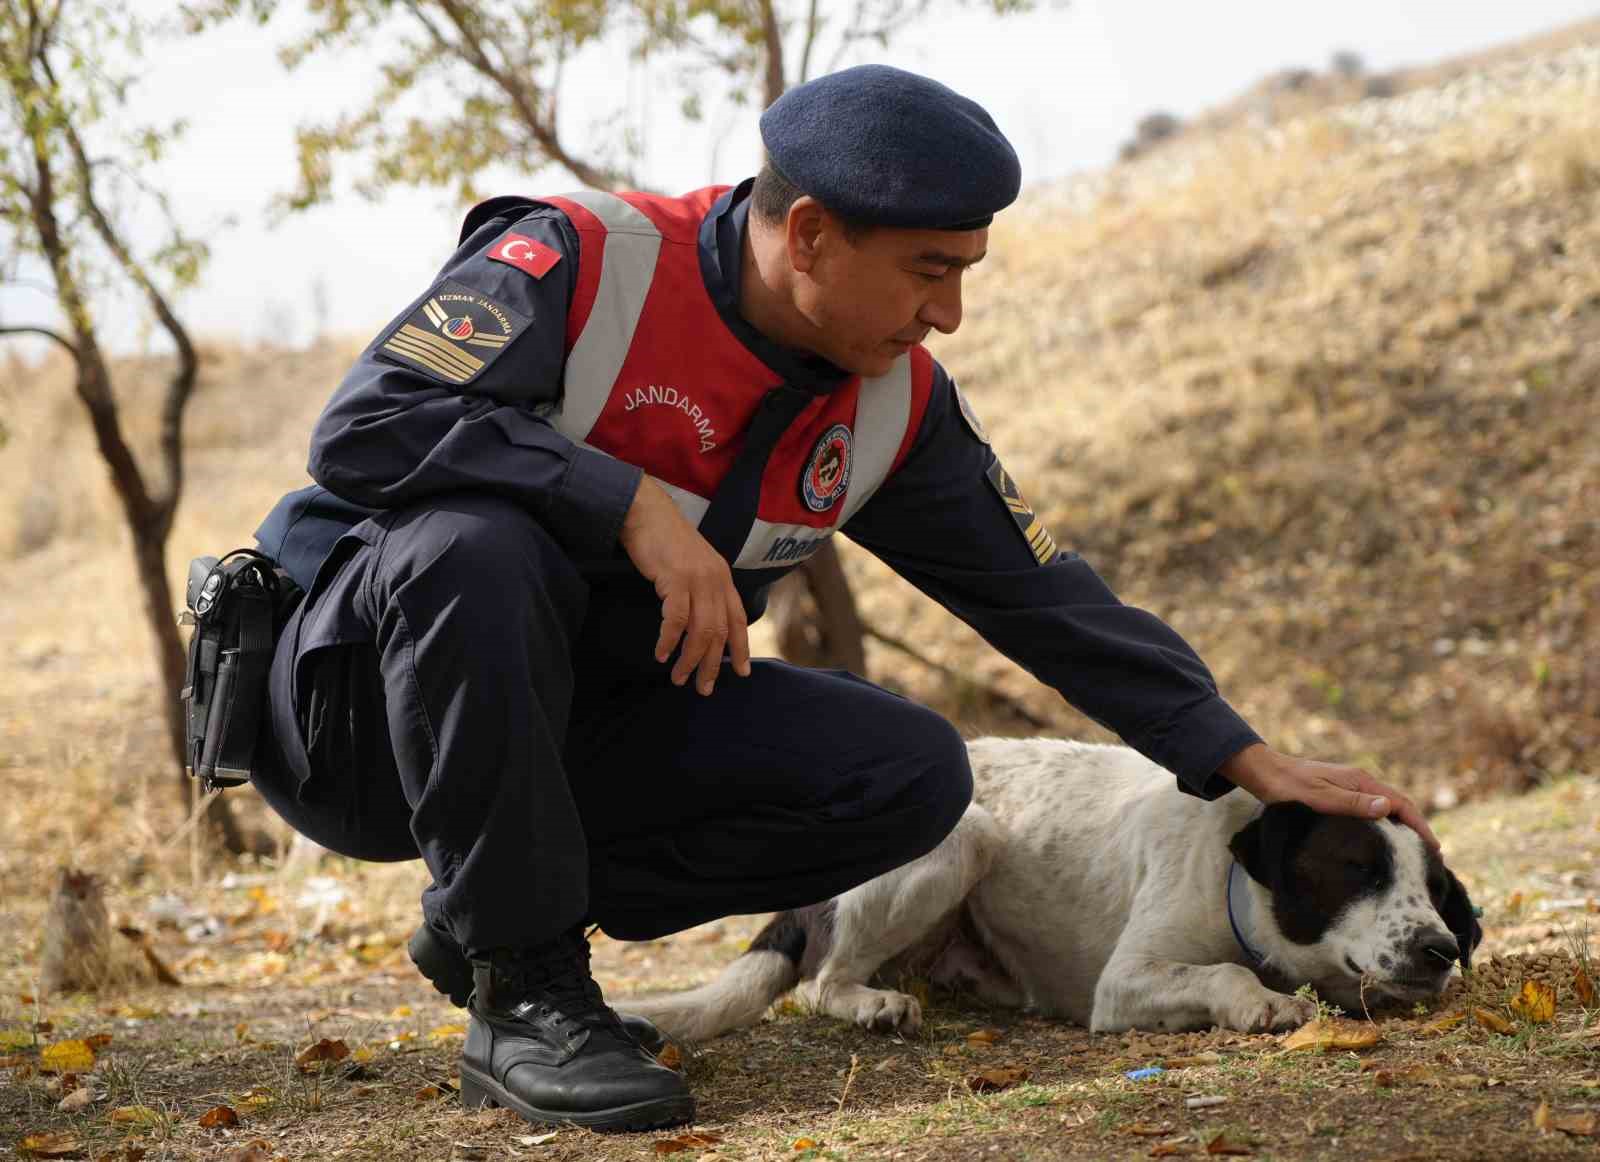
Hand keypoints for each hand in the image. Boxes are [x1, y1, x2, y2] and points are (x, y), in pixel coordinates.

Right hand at [619, 475, 751, 694]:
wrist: (646, 511)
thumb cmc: (664, 539)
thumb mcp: (692, 564)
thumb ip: (702, 588)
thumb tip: (701, 621)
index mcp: (722, 577)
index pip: (737, 619)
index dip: (740, 648)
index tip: (741, 672)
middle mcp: (715, 579)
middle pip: (720, 631)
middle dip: (712, 664)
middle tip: (703, 688)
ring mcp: (697, 578)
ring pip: (701, 629)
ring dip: (690, 658)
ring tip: (679, 678)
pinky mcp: (675, 577)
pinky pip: (676, 618)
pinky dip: (670, 639)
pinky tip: (662, 654)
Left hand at [1219, 743, 1438, 849]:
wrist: (1264, 773)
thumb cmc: (1288, 787)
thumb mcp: (1319, 797)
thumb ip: (1351, 803)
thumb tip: (1387, 808)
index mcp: (1360, 780)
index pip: (1401, 804)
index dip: (1419, 826)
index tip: (1433, 848)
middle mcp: (1360, 782)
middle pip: (1399, 806)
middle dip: (1417, 829)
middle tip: (1432, 856)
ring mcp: (1351, 788)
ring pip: (1386, 809)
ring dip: (1403, 828)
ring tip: (1413, 853)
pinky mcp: (1341, 795)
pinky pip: (1372, 811)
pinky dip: (1385, 825)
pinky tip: (1383, 841)